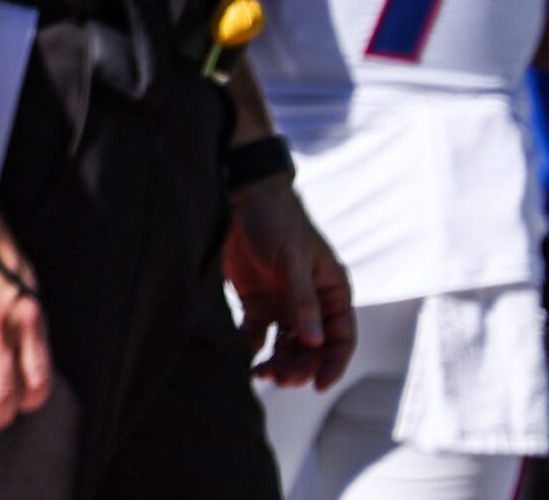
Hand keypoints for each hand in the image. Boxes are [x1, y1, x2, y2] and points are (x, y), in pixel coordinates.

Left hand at [223, 178, 353, 389]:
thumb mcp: (293, 259)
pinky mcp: (255, 302)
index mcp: (331, 291)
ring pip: (287, 346)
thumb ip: (303, 300)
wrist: (240, 196)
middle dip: (300, 366)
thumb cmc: (277, 221)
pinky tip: (245, 360)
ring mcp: (282, 304)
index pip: (341, 336)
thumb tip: (315, 342)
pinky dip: (253, 350)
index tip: (318, 384)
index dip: (333, 363)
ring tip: (262, 376)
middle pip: (312, 347)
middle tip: (281, 379)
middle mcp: (310, 303)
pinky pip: (257, 335)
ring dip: (279, 363)